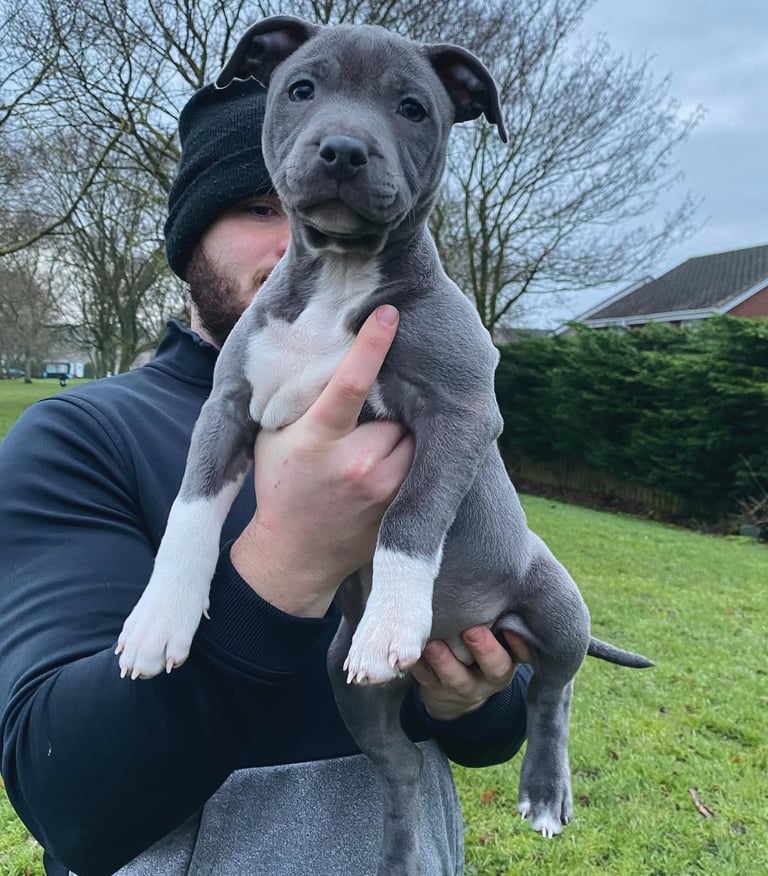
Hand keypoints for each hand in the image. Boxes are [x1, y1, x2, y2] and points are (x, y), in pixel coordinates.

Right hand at [231, 305, 413, 616]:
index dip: (371, 345)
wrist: (296, 556)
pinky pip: (422, 462)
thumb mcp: (275, 436)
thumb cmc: (281, 485)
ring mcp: (385, 489)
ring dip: (406, 423)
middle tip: (382, 396)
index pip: (350, 384)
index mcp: (318, 440)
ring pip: (416, 432)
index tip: (390, 311)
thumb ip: (301, 398)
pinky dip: (414, 450)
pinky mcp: (403, 507)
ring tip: (385, 429)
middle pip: (396, 404)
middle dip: (393, 395)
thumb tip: (327, 347)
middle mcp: (357, 464)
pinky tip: (394, 453)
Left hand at [410, 627, 531, 721]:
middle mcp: (489, 677)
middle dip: (484, 649)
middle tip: (472, 630)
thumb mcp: (494, 641)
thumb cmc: (476, 652)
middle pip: (495, 668)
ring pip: (455, 677)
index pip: (523, 654)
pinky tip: (411, 648)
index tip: (512, 628)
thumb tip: (492, 583)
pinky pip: (425, 678)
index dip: (521, 643)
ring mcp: (462, 686)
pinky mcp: (434, 689)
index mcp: (508, 660)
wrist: (454, 695)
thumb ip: (495, 620)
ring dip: (443, 660)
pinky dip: (417, 664)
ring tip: (433, 643)